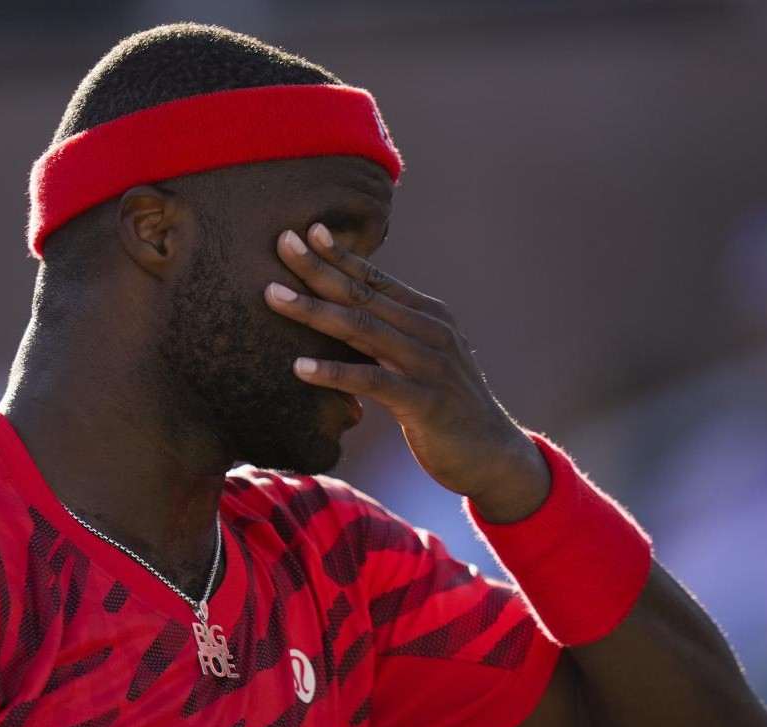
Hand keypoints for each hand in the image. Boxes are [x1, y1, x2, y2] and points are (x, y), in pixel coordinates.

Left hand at [265, 223, 548, 516]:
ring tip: (272, 295)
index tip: (306, 229)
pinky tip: (299, 367)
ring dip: (314, 311)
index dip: (340, 255)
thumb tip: (343, 320)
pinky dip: (334, 373)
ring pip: (362, 329)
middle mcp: (430, 331)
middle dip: (318, 267)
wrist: (493, 456)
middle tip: (281, 241)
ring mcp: (429, 365)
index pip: (375, 279)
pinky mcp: (425, 403)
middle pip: (362, 294)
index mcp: (428, 317)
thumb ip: (389, 338)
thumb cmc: (446, 408)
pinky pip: (372, 382)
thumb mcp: (420, 362)